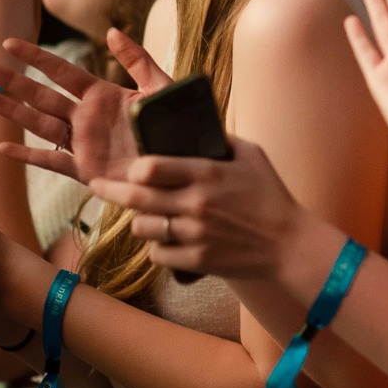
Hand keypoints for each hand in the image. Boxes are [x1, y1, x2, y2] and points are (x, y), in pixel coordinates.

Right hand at [0, 29, 170, 184]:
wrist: (184, 165)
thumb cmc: (177, 126)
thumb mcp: (160, 88)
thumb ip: (138, 60)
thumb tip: (112, 31)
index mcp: (102, 95)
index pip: (61, 71)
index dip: (36, 58)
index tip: (10, 43)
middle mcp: (86, 117)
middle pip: (41, 95)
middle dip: (12, 80)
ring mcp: (83, 143)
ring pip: (39, 124)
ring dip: (12, 111)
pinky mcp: (86, 170)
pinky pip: (52, 161)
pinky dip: (27, 156)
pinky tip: (2, 149)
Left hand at [88, 138, 298, 279]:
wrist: (289, 243)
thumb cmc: (271, 195)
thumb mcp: (253, 155)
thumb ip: (222, 140)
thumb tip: (197, 128)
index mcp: (207, 173)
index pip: (150, 167)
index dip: (133, 169)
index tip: (130, 169)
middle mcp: (195, 203)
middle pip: (135, 197)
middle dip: (109, 190)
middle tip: (97, 186)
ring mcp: (194, 234)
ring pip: (141, 227)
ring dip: (140, 221)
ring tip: (149, 217)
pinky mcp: (196, 259)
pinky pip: (157, 254)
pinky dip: (158, 248)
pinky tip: (169, 241)